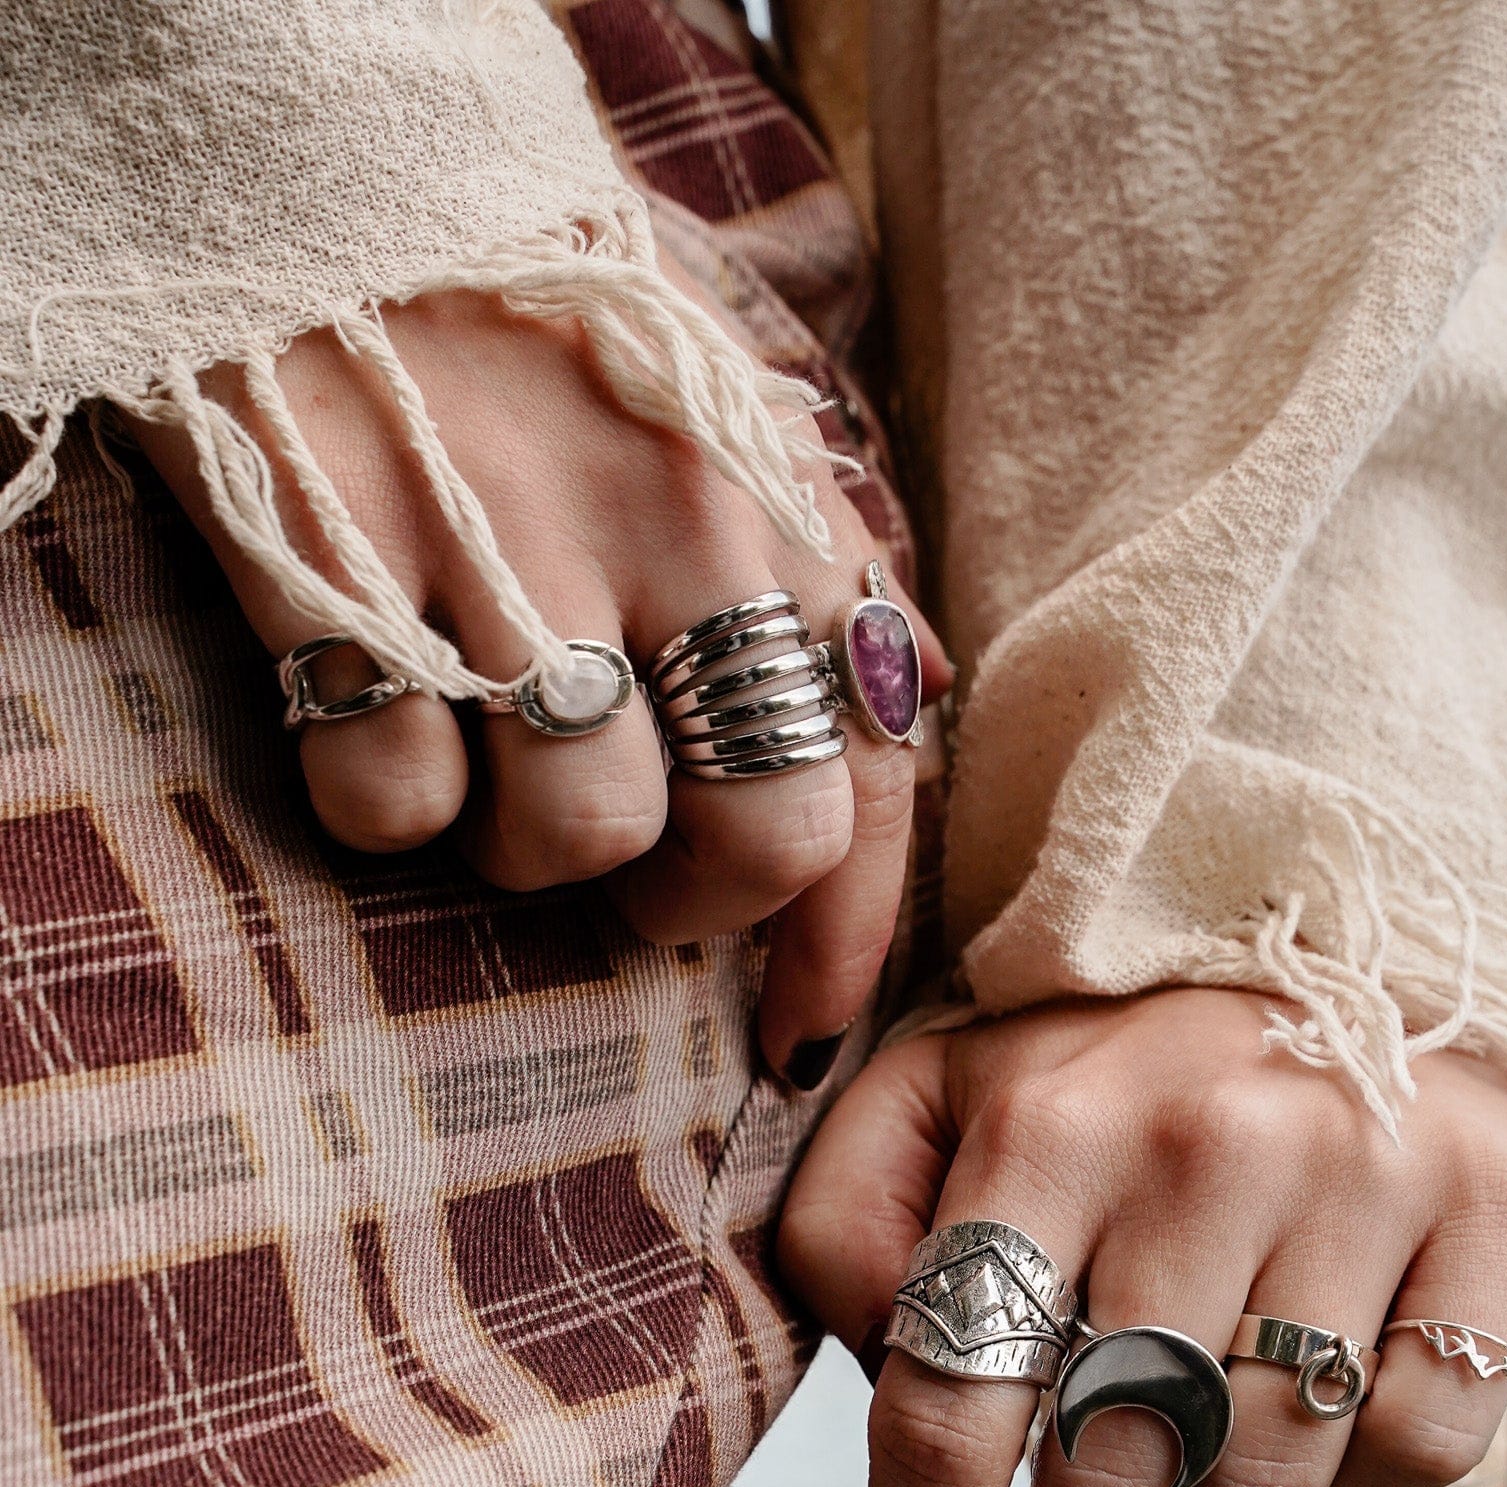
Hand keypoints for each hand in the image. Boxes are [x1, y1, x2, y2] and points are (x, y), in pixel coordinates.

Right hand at [129, 284, 947, 1079]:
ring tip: (486, 761)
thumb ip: (824, 568)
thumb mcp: (733, 422)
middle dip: (691, 912)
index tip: (802, 1036)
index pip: (875, 779)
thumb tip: (902, 714)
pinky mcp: (346, 551)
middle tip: (631, 888)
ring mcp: (511, 539)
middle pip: (754, 839)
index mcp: (789, 513)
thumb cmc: (565, 335)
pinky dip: (380, 798)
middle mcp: (682, 532)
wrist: (345, 170)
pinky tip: (369, 707)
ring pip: (570, 834)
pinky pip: (391, 791)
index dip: (847, 941)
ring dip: (521, 853)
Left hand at [778, 989, 1506, 1486]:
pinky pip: (1421, 1444)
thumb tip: (885, 1363)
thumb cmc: (1120, 1061)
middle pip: (1119, 1472)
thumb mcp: (943, 1094)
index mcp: (1045, 1120)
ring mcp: (1365, 1162)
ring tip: (1213, 1423)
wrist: (1338, 937)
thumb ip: (851, 1218)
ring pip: (1271, 1481)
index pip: (953, 1401)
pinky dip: (1365, 1469)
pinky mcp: (1501, 1191)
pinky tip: (1331, 1390)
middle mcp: (1208, 1137)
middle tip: (1100, 1481)